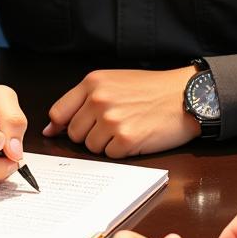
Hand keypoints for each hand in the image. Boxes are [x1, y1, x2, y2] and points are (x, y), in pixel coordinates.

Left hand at [44, 68, 199, 156]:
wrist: (184, 95)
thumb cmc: (150, 89)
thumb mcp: (114, 82)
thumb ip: (82, 100)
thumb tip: (51, 128)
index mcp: (93, 82)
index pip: (59, 112)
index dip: (62, 125)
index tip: (69, 130)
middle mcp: (99, 100)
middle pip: (74, 133)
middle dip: (89, 134)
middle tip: (113, 125)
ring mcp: (112, 120)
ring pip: (91, 147)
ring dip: (106, 143)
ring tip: (127, 127)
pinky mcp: (126, 139)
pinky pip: (110, 155)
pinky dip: (122, 151)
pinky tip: (136, 136)